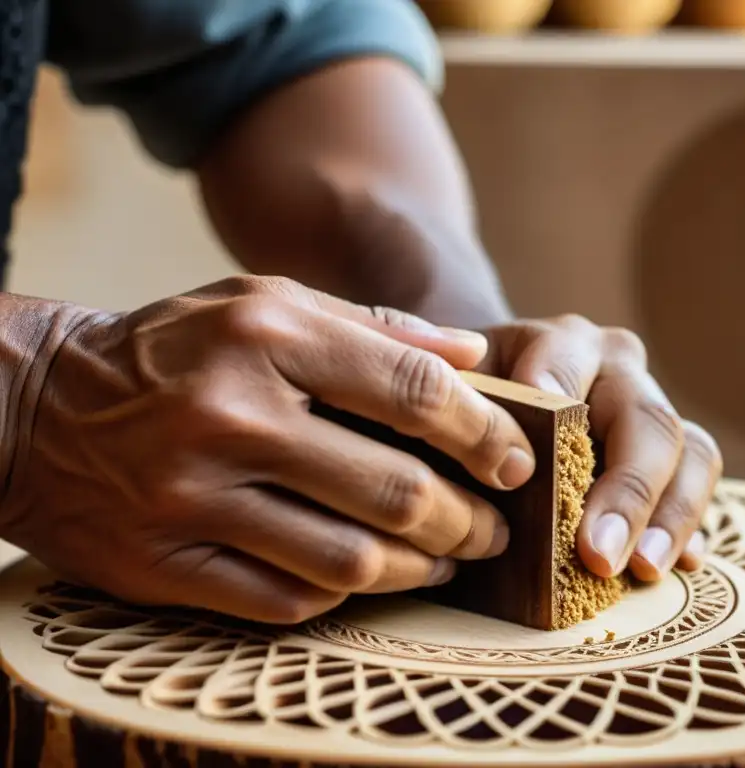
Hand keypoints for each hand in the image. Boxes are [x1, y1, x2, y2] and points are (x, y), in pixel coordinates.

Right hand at [0, 276, 535, 623]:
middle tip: (493, 530)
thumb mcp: (266, 303)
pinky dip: (341, 596)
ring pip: (346, 560)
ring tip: (445, 561)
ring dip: (417, 570)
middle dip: (466, 520)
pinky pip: (282, 600)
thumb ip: (375, 327)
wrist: (37, 407)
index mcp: (267, 334)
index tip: (515, 463)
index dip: (482, 434)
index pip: (411, 391)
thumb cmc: (177, 348)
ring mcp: (192, 497)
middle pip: (393, 490)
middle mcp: (231, 415)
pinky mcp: (162, 563)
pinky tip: (367, 579)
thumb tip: (475, 360)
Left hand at [478, 315, 721, 581]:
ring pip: (692, 453)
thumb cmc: (476, 396)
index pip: (566, 362)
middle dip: (628, 493)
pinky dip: (690, 527)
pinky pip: (700, 485)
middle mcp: (620, 371)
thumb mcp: (455, 385)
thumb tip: (454, 439)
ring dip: (671, 516)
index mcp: (564, 344)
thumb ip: (452, 401)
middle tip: (598, 555)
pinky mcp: (676, 456)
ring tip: (644, 570)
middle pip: (647, 422)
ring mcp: (654, 411)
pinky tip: (679, 566)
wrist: (508, 388)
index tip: (535, 457)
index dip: (557, 400)